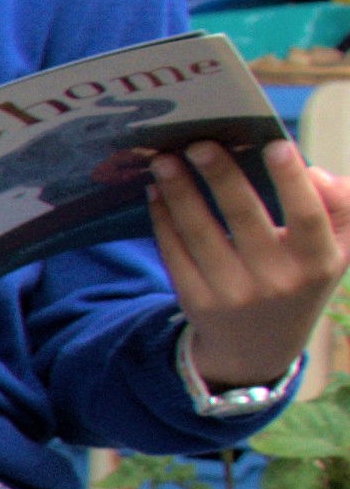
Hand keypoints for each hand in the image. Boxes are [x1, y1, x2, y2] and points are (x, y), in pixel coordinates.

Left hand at [155, 144, 349, 396]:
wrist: (260, 346)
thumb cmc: (300, 278)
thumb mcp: (337, 251)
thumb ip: (341, 208)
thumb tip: (315, 173)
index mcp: (318, 263)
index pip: (308, 217)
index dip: (292, 180)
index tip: (274, 144)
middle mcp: (277, 280)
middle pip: (243, 217)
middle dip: (220, 175)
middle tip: (198, 142)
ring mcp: (233, 294)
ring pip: (200, 233)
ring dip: (179, 192)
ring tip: (165, 161)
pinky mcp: (196, 302)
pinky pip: (174, 253)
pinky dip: (163, 220)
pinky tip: (156, 193)